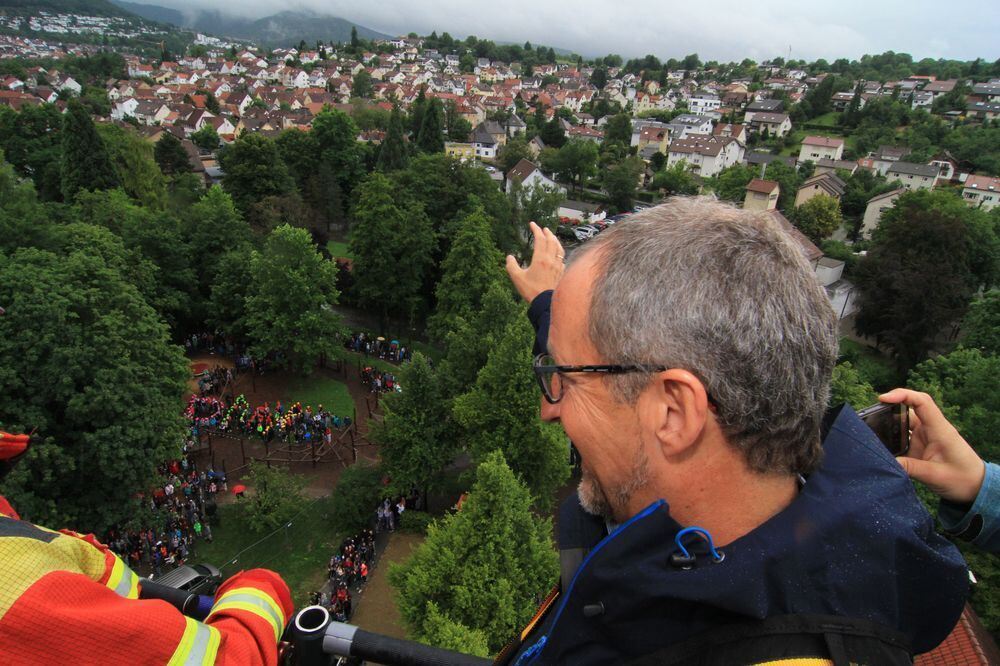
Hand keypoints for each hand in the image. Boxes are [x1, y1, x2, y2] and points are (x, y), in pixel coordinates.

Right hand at [505, 221, 564, 302]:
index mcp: (540, 259)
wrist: (545, 302)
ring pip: (559, 248)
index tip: (532, 224)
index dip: (536, 230)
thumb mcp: (516, 278)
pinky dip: (559, 252)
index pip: (540, 239)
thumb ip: (511, 265)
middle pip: (551, 241)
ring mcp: (558, 266)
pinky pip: (562, 258)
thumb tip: (510, 257)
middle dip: (547, 232)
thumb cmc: (531, 290)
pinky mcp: (561, 272)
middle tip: (543, 228)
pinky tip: (558, 254)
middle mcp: (551, 260)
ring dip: (555, 240)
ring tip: (552, 237)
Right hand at [880, 388, 985, 503]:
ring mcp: (926, 438)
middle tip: (868, 420)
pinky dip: (891, 441)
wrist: (976, 488)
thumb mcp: (934, 475)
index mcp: (939, 429)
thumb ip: (909, 468)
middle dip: (887, 412)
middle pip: (906, 411)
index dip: (902, 395)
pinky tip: (881, 449)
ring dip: (888, 428)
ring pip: (902, 425)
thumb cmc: (962, 479)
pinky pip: (903, 438)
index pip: (921, 402)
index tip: (883, 399)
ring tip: (871, 436)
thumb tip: (885, 461)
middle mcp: (931, 430)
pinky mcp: (921, 447)